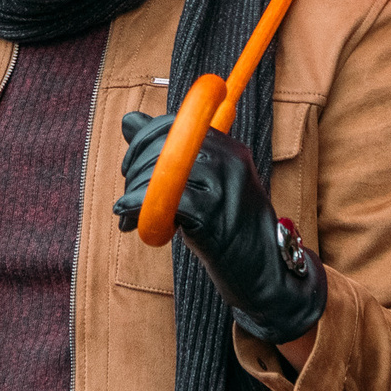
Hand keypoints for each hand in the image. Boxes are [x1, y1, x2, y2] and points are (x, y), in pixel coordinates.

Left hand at [113, 109, 326, 345]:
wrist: (266, 271)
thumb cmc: (228, 228)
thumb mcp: (202, 184)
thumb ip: (168, 154)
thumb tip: (128, 120)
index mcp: (228, 147)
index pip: (174, 125)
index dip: (142, 142)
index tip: (129, 169)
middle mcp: (230, 160)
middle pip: (165, 147)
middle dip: (134, 171)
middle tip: (125, 197)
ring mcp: (224, 187)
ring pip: (162, 172)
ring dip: (133, 193)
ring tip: (126, 215)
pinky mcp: (214, 216)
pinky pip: (165, 202)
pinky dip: (139, 208)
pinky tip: (131, 220)